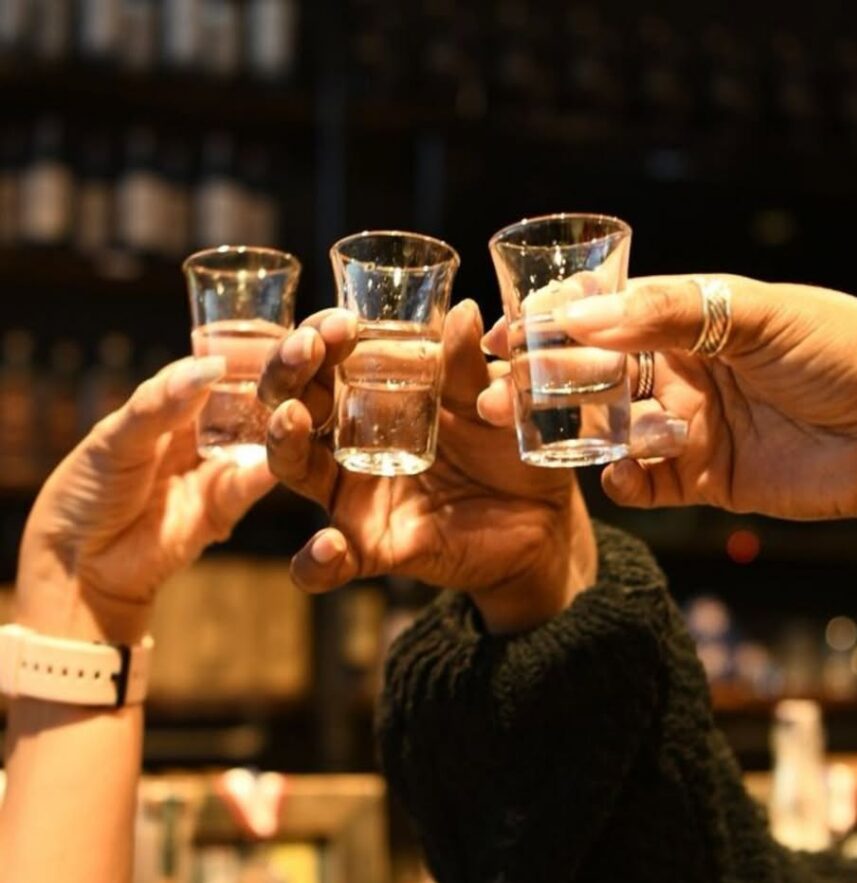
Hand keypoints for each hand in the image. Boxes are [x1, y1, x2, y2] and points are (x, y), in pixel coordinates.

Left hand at [15, 357, 274, 644]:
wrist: (79, 565)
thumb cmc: (86, 491)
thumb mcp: (115, 438)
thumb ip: (161, 404)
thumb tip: (210, 367)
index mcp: (169, 405)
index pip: (214, 370)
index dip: (244, 353)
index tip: (279, 335)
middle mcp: (199, 434)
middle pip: (245, 403)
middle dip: (274, 386)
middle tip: (305, 364)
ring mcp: (215, 469)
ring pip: (258, 441)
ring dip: (279, 424)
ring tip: (300, 404)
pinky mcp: (225, 506)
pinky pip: (254, 483)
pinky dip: (272, 467)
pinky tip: (286, 450)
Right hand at [258, 300, 594, 632]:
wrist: (541, 523)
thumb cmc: (505, 454)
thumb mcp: (493, 407)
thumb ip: (469, 369)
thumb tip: (461, 312)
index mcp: (372, 402)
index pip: (326, 362)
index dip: (321, 336)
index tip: (343, 322)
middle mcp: (350, 448)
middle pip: (294, 405)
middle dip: (289, 373)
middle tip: (309, 349)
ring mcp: (357, 499)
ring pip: (297, 471)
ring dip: (284, 443)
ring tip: (292, 418)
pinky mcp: (374, 550)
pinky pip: (327, 567)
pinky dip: (316, 562)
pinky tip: (330, 544)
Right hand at [479, 275, 856, 523]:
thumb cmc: (840, 350)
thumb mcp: (756, 312)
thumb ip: (668, 312)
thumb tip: (581, 316)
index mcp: (691, 316)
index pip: (604, 314)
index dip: (549, 322)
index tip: (501, 334)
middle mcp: (682, 368)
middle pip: (592, 375)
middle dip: (539, 384)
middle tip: (489, 397)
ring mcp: (688, 424)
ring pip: (609, 429)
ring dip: (567, 434)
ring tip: (524, 438)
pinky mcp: (701, 477)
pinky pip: (644, 482)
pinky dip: (624, 481)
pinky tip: (618, 477)